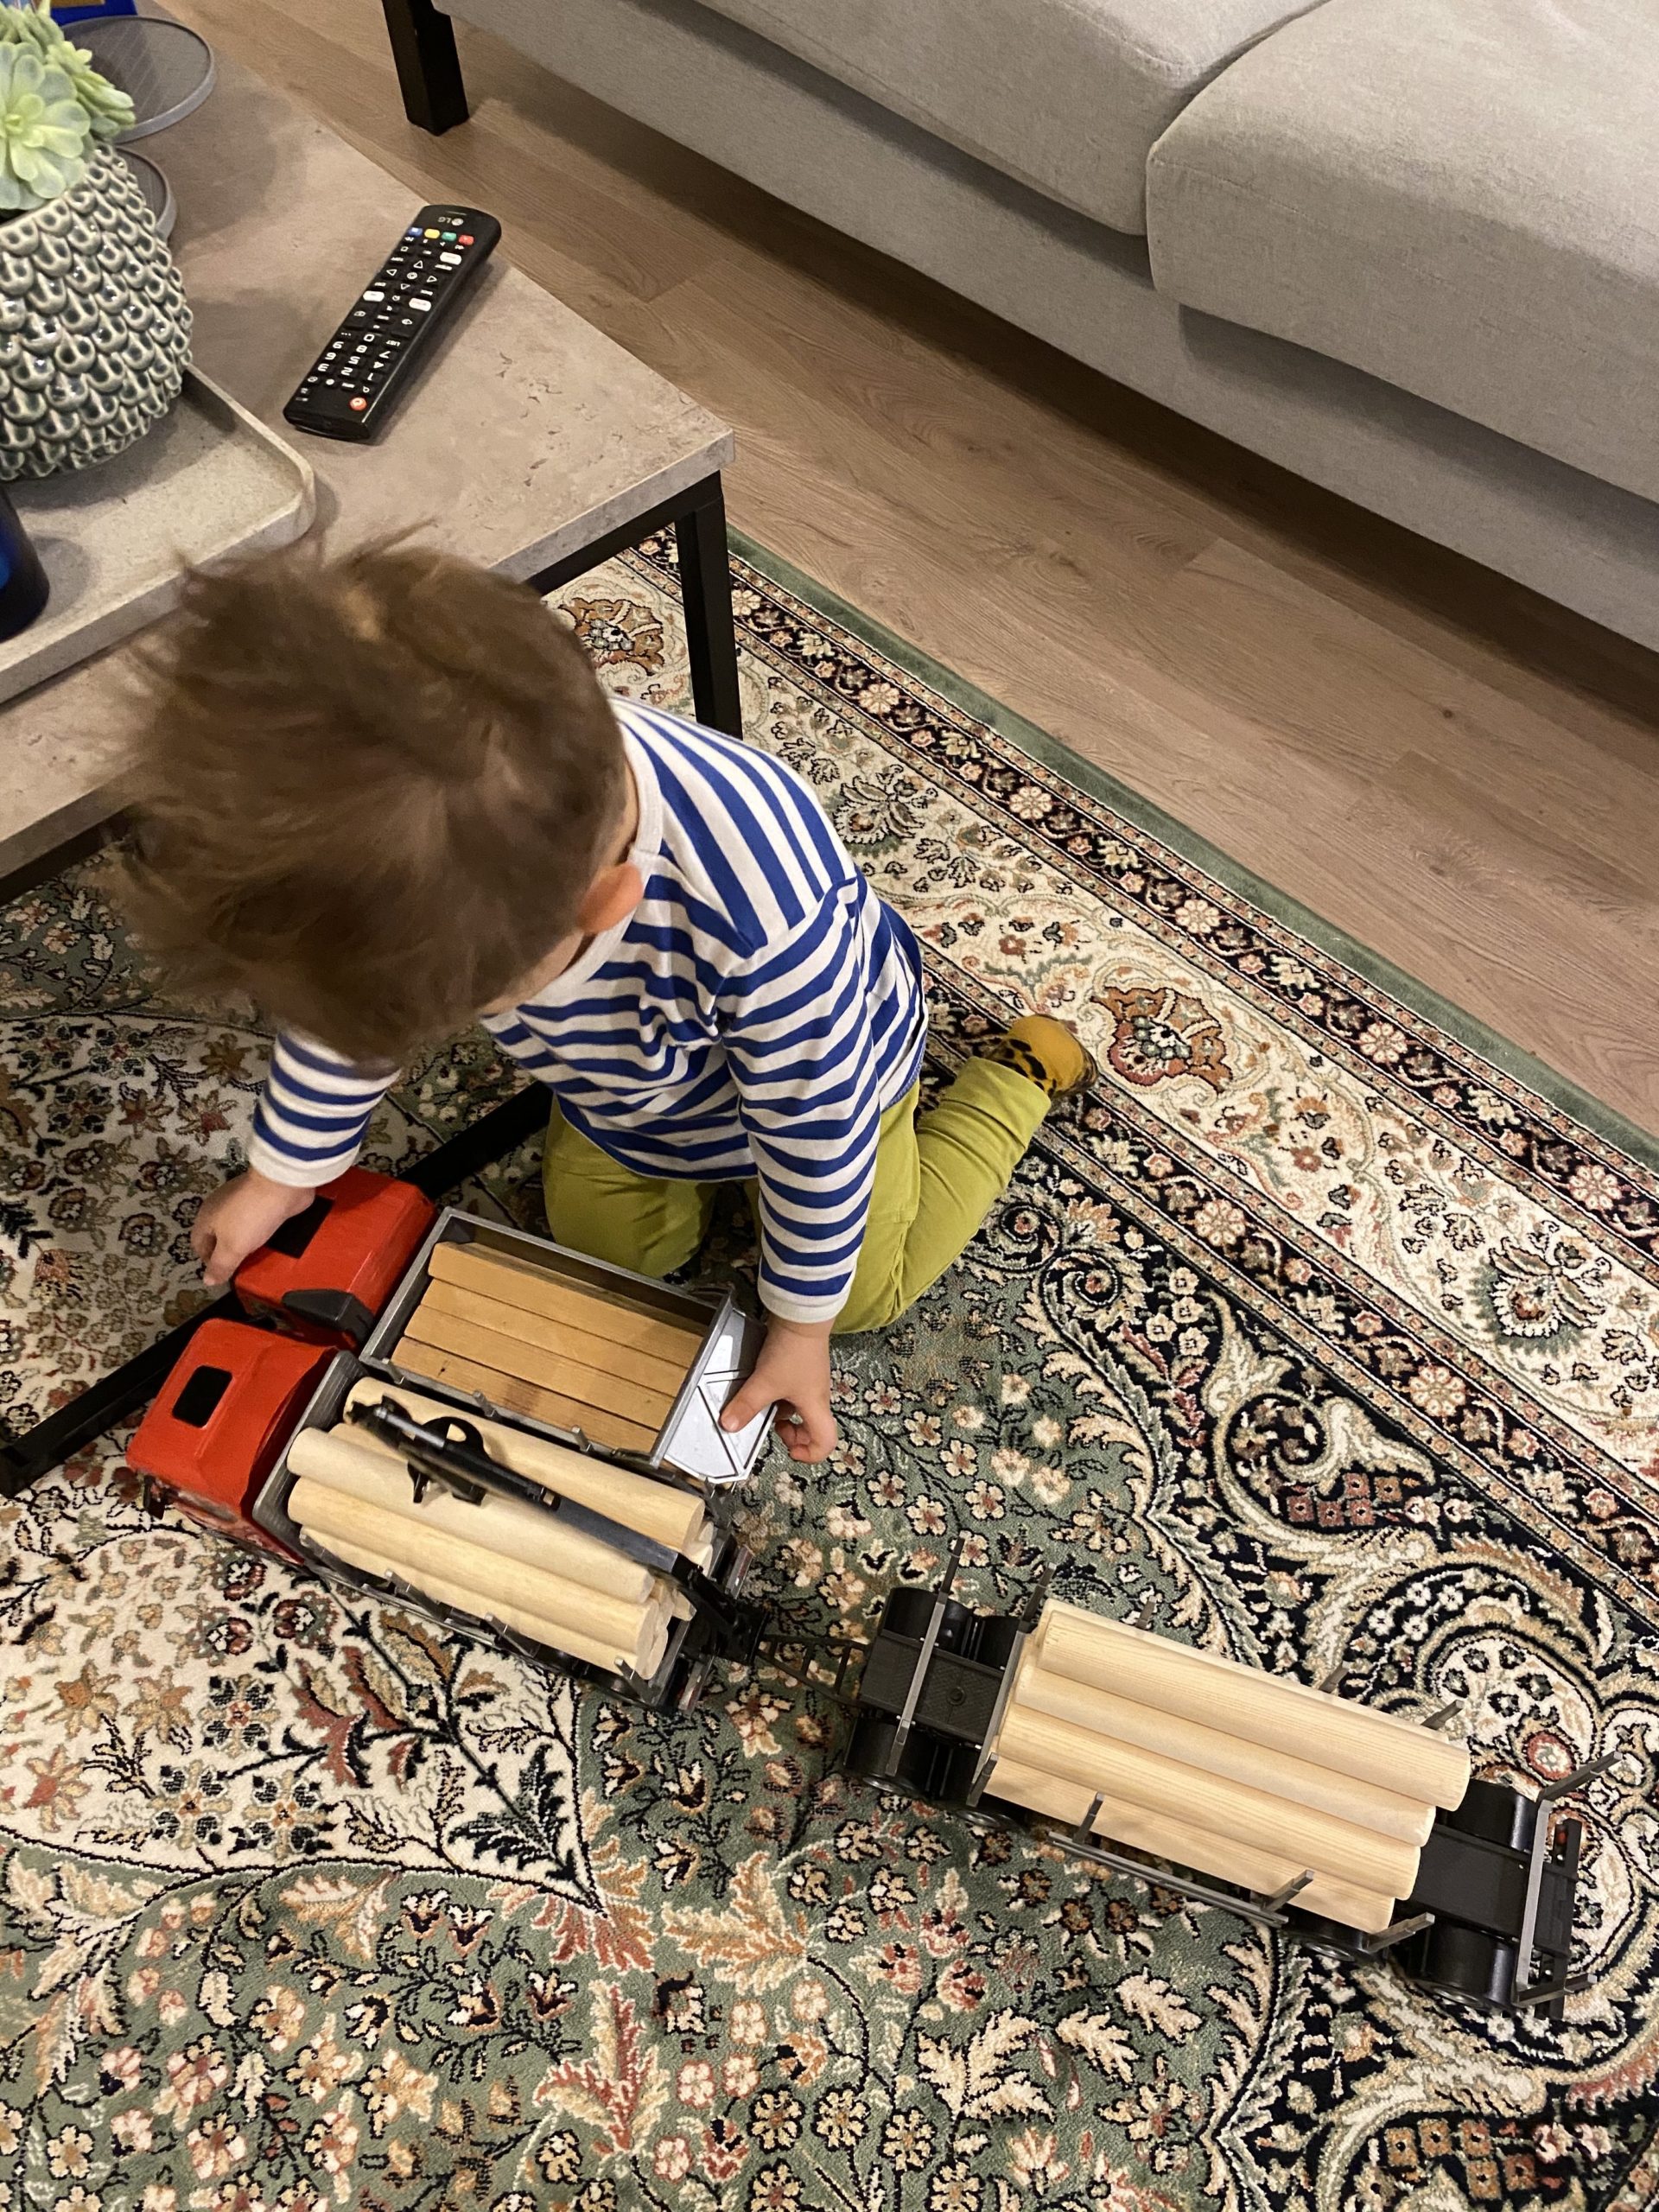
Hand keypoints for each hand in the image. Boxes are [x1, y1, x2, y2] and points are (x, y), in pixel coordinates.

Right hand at [191, 1170, 314, 1287]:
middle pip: (217, 1236)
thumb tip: (207, 1281)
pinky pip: (255, 1221)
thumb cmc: (250, 1218)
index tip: (223, 1274)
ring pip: (237, 1229)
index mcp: (206, 1217)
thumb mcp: (232, 1247)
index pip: (198, 1244)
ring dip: (245, 1243)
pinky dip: (259, 1232)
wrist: (281, 1186)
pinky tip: (268, 1241)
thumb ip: (220, 1265)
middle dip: (227, 1253)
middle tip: (240, 1268)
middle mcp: (219, 1207)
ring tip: (256, 1259)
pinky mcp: (261, 1200)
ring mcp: (241, 1202)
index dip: (207, 1261)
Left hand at [720, 1317, 837, 1464]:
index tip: (790, 1450)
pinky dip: (778, 1392)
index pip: (826, 1442)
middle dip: (792, 1432)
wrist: (801, 1316)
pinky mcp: (802, 1366)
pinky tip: (763, 1381)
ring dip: (782, 1410)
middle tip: (775, 1426)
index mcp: (815, 1406)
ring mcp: (810, 1380)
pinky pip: (792, 1388)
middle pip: (812, 1426)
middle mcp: (817, 1395)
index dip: (810, 1454)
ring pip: (799, 1406)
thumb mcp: (765, 1382)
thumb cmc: (793, 1350)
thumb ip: (746, 1405)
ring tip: (764, 1401)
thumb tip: (730, 1424)